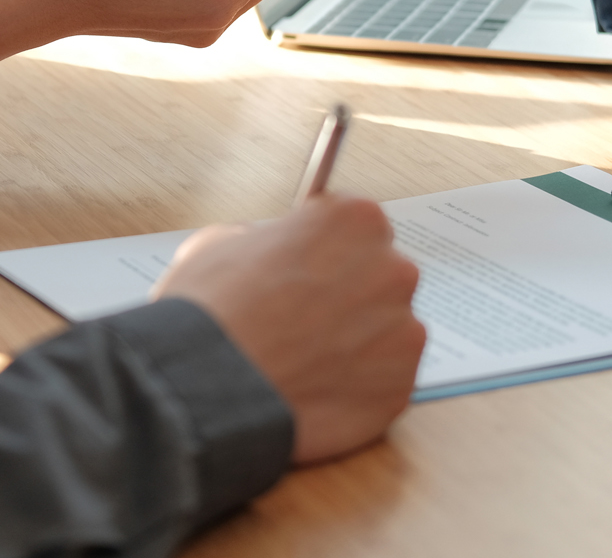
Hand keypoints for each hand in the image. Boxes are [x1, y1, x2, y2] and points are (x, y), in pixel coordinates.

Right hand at [155, 194, 424, 464]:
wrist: (208, 387)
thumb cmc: (211, 312)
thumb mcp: (221, 243)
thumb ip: (265, 240)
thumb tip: (270, 255)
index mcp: (356, 220)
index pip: (356, 226)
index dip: (325, 251)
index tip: (307, 268)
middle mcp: (393, 270)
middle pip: (379, 279)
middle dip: (347, 297)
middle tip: (302, 321)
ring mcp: (403, 332)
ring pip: (385, 334)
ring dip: (355, 344)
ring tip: (304, 363)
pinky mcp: (400, 387)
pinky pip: (384, 382)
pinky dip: (357, 388)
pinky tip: (316, 391)